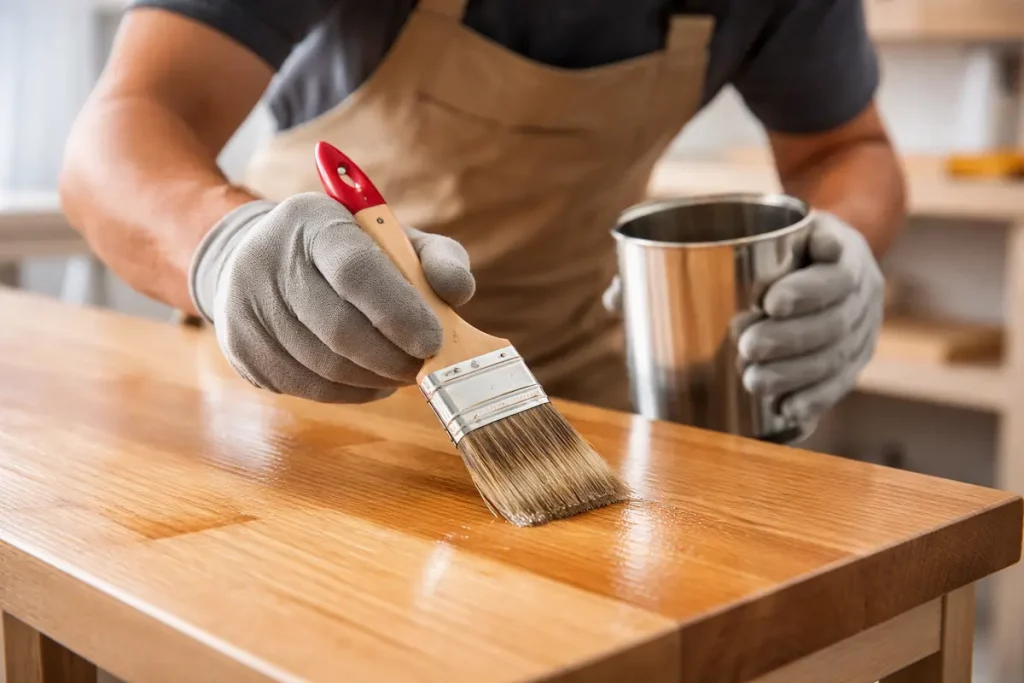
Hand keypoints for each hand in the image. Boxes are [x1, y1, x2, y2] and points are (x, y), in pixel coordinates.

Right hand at [188, 193, 474, 402]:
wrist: (264, 260)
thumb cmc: (349, 252)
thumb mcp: (396, 239)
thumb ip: (437, 258)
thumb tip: (458, 292)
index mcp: (314, 221)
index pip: (355, 271)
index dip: (398, 313)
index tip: (433, 341)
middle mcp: (268, 259)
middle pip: (339, 328)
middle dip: (392, 358)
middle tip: (425, 367)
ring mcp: (246, 306)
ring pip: (325, 366)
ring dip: (375, 379)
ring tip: (402, 372)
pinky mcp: (241, 347)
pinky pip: (309, 387)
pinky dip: (352, 392)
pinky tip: (372, 380)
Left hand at [737, 212, 883, 426]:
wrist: (831, 256)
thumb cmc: (796, 243)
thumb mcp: (791, 229)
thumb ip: (775, 244)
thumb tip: (755, 277)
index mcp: (850, 257)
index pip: (836, 278)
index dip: (806, 293)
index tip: (769, 303)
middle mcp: (864, 297)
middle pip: (833, 324)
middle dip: (787, 339)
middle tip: (746, 345)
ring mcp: (863, 333)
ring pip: (835, 359)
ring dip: (793, 374)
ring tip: (753, 380)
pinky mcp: (855, 362)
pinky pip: (840, 384)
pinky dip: (814, 400)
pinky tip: (788, 410)